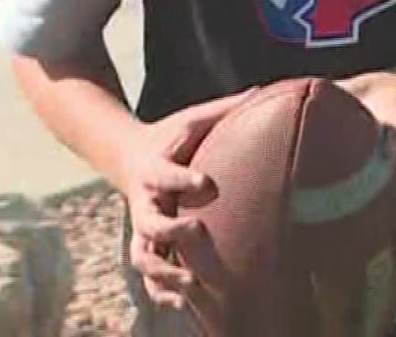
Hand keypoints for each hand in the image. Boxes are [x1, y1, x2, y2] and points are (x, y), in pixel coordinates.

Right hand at [118, 88, 257, 313]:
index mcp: (155, 169)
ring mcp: (143, 230)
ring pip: (144, 259)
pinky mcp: (148, 248)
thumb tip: (264, 90)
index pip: (166, 174)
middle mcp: (145, 204)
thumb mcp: (191, 120)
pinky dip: (161, 294)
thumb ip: (225, 109)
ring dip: (165, 275)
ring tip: (192, 286)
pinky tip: (185, 305)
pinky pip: (149, 277)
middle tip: (197, 232)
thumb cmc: (172, 138)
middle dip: (171, 232)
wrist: (130, 157)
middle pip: (150, 224)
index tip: (209, 183)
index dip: (184, 180)